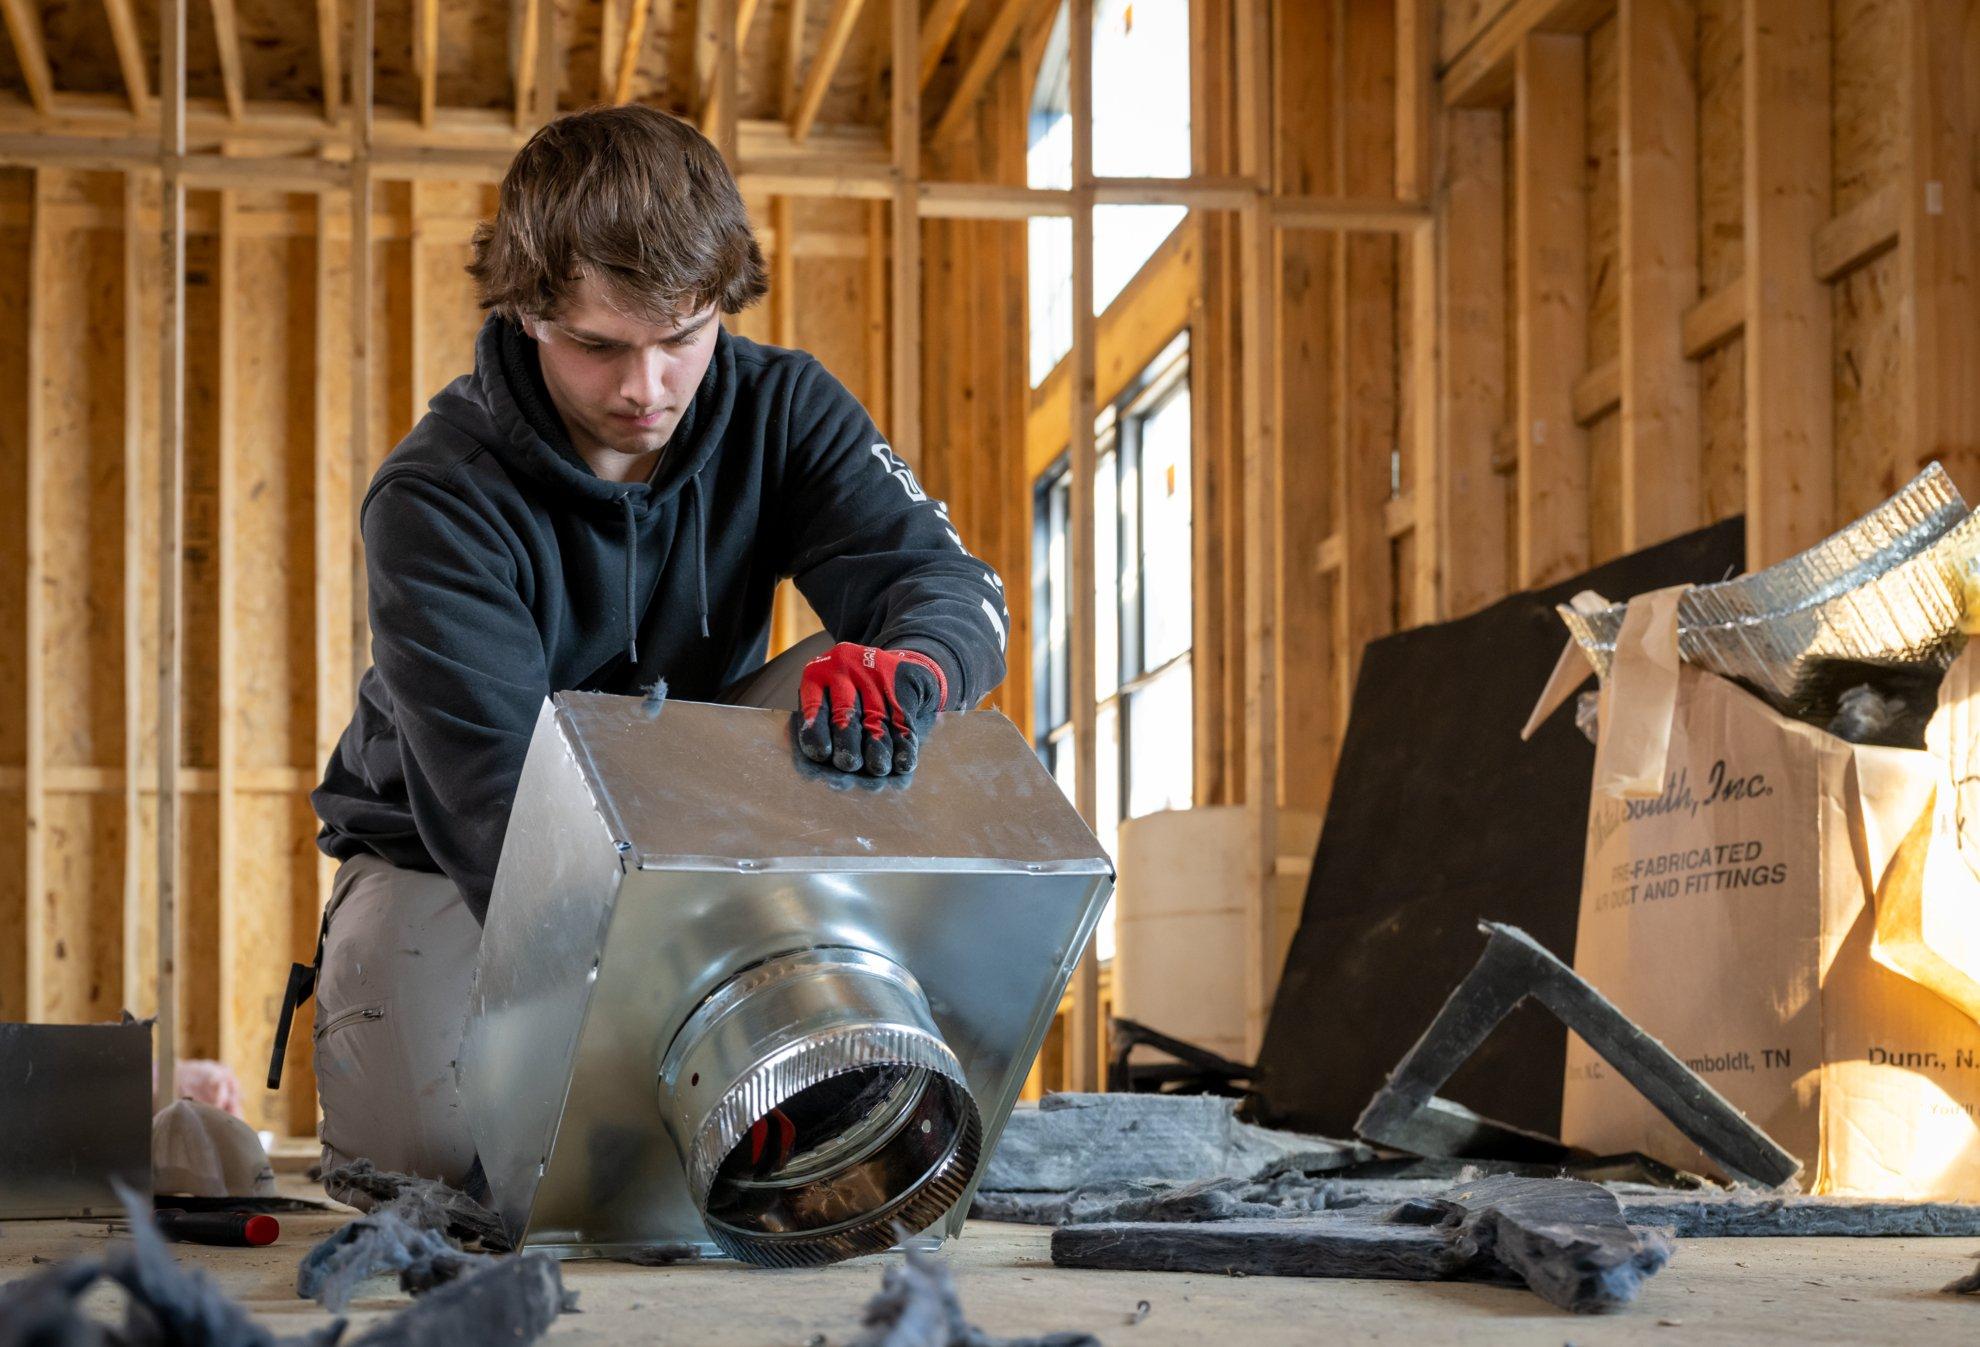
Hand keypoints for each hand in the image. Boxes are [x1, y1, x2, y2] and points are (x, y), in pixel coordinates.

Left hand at [798, 643, 946, 776]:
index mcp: (817, 675)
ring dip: (878, 747)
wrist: (897, 665)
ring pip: (876, 716)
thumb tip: (823, 761)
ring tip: (878, 768)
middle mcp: (843, 668)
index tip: (822, 755)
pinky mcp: (901, 678)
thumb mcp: (828, 696)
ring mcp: (874, 672)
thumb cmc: (852, 693)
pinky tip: (903, 762)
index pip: (813, 706)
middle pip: (845, 712)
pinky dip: (904, 743)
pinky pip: (902, 716)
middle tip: (849, 765)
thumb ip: (823, 723)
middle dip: (847, 743)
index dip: (816, 732)